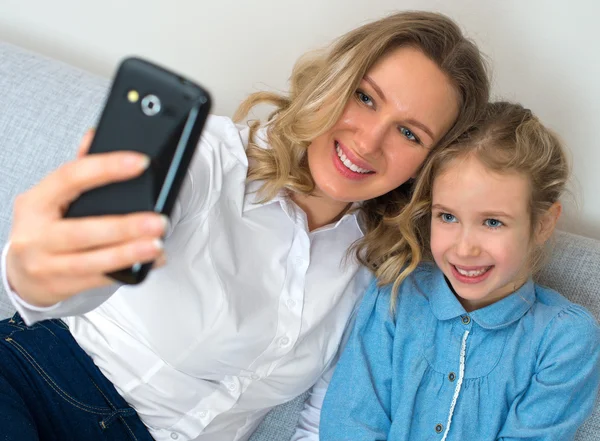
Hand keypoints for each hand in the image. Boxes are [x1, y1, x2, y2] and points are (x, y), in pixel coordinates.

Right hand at [6, 130, 167, 306]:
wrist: (21, 273)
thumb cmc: (45, 228)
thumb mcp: (52, 197)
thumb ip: (77, 171)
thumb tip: (95, 135)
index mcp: (35, 202)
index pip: (70, 178)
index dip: (106, 168)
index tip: (140, 163)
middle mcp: (35, 234)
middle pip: (82, 230)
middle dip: (124, 226)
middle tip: (158, 220)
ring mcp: (45, 264)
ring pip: (91, 261)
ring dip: (128, 253)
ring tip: (157, 245)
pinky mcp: (59, 286)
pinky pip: (99, 279)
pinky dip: (127, 270)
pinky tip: (151, 261)